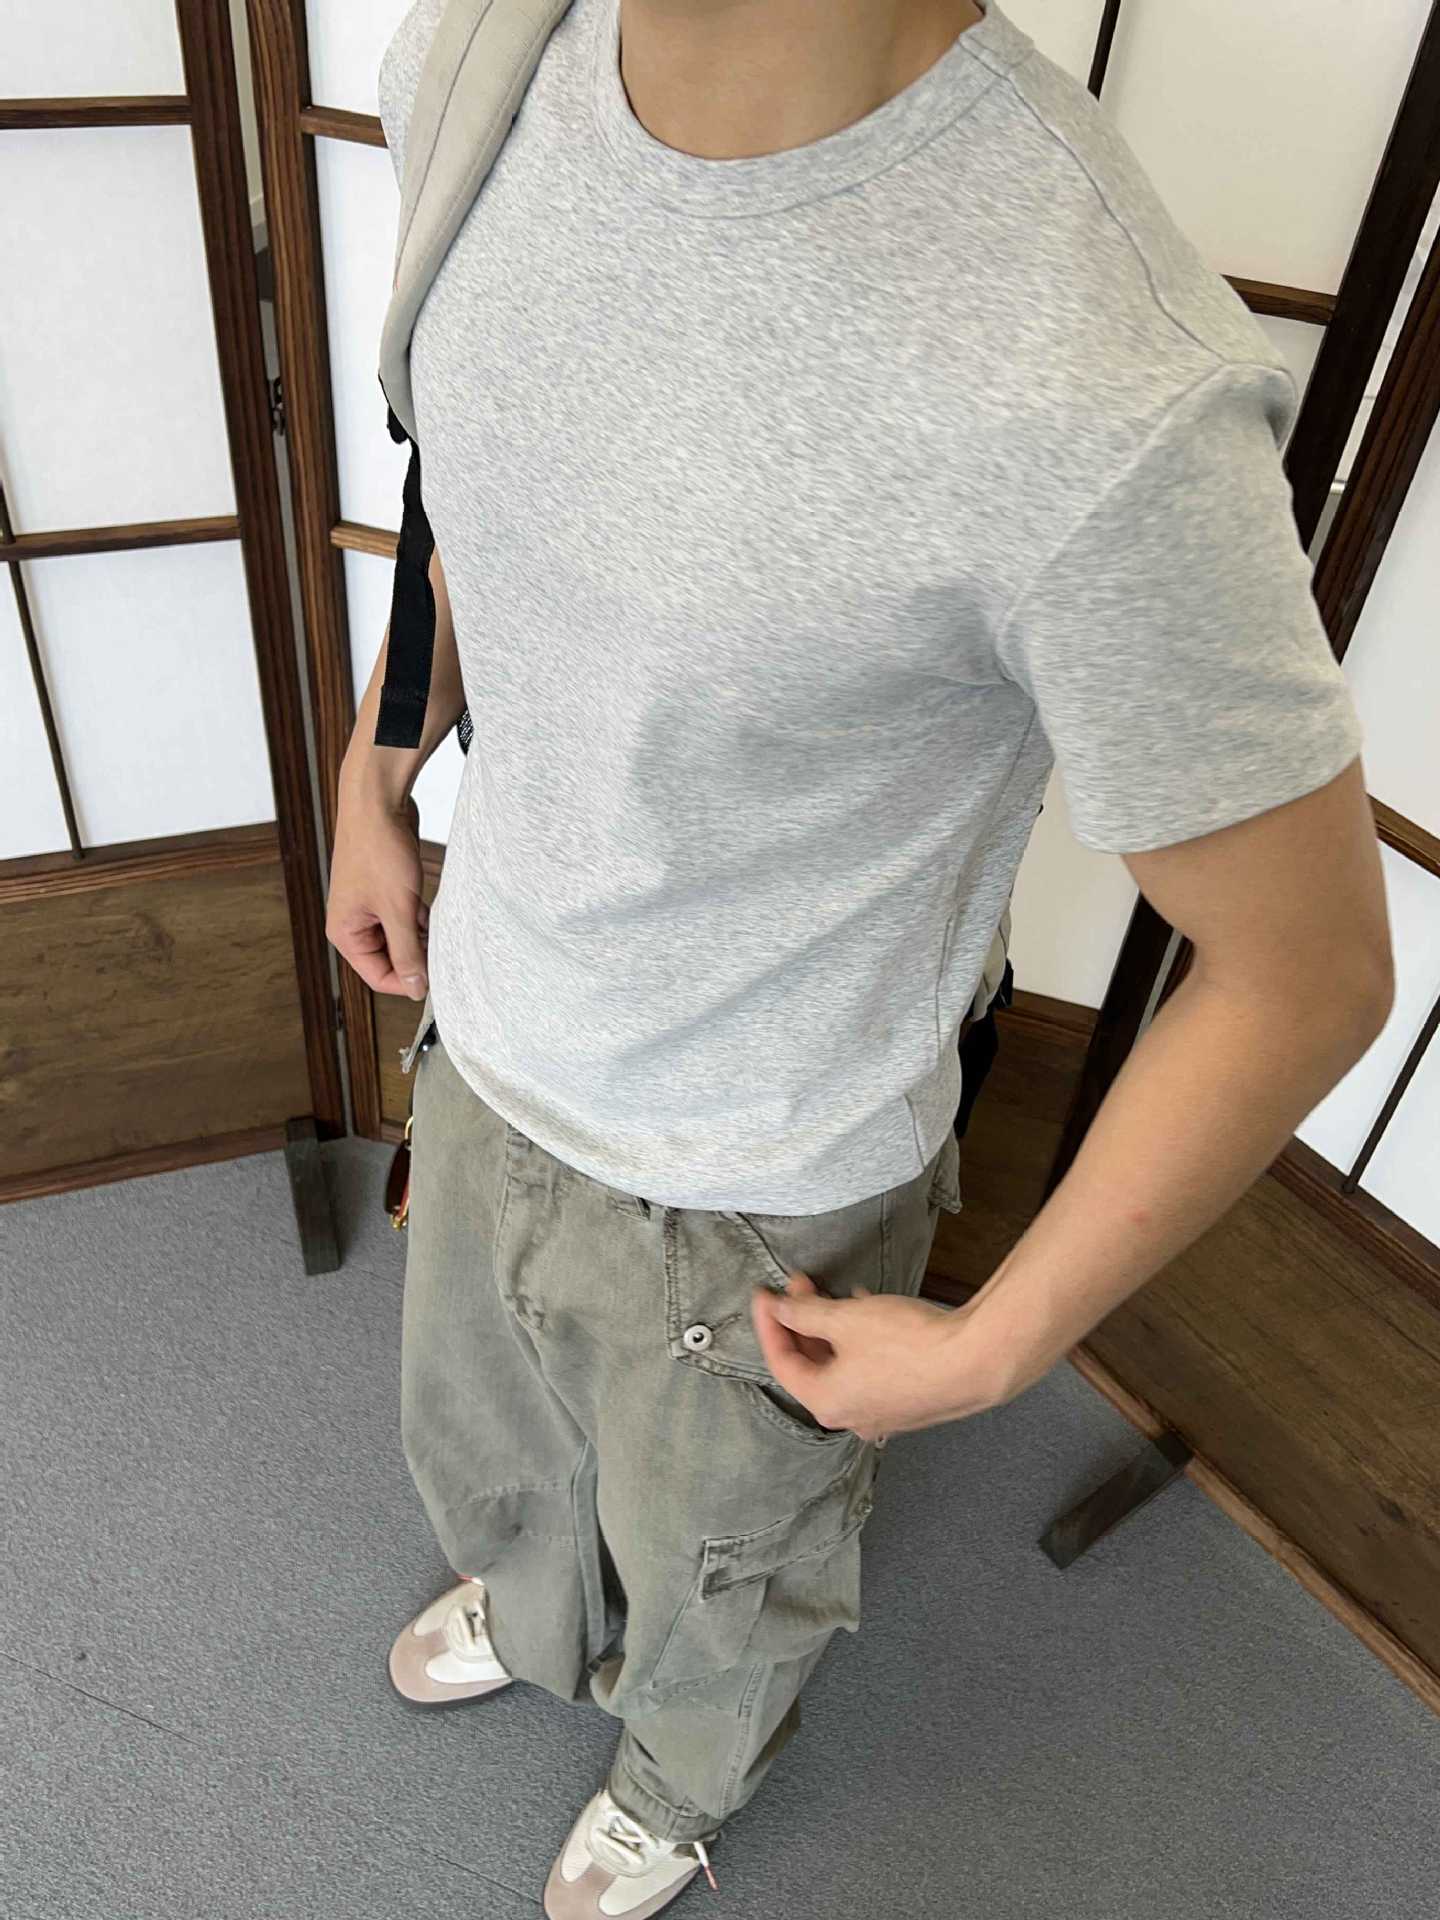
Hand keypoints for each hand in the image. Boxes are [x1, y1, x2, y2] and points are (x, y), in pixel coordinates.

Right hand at [326, 783, 429, 998]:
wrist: (377, 801)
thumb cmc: (378, 849)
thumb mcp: (398, 909)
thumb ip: (407, 952)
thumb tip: (417, 988)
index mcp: (345, 933)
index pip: (379, 976)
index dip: (409, 981)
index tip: (439, 978)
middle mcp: (353, 923)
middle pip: (391, 958)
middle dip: (418, 956)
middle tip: (446, 950)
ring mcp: (369, 906)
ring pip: (402, 937)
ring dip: (423, 936)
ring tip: (443, 926)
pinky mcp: (385, 890)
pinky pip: (406, 917)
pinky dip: (422, 917)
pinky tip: (438, 911)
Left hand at [750, 1271, 1002, 1443]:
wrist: (975, 1361)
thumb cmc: (907, 1344)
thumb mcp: (846, 1319)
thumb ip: (806, 1313)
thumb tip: (780, 1309)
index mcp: (826, 1403)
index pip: (781, 1362)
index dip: (769, 1324)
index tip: (765, 1294)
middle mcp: (851, 1417)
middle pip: (812, 1367)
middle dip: (803, 1323)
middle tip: (801, 1285)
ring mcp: (883, 1414)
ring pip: (843, 1368)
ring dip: (832, 1330)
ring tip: (834, 1293)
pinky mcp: (910, 1402)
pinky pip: (870, 1371)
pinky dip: (860, 1343)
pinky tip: (869, 1311)